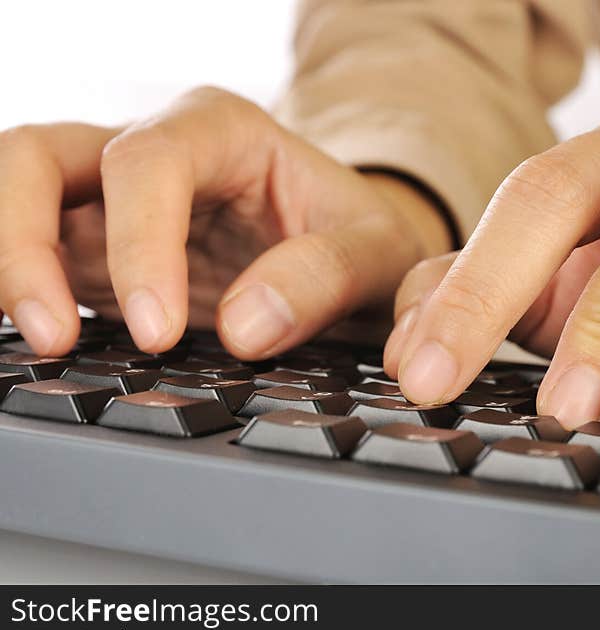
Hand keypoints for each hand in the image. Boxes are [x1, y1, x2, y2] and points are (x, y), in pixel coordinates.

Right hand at [0, 87, 450, 358]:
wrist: (354, 256)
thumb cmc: (363, 240)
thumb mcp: (378, 254)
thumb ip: (326, 277)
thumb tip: (243, 327)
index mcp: (222, 131)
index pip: (148, 164)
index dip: (137, 244)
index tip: (158, 332)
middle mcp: (156, 154)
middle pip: (40, 158)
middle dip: (24, 241)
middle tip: (55, 336)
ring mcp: (118, 204)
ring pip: (20, 200)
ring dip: (10, 268)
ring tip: (45, 343)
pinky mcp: (101, 255)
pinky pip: (38, 261)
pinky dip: (25, 293)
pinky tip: (46, 340)